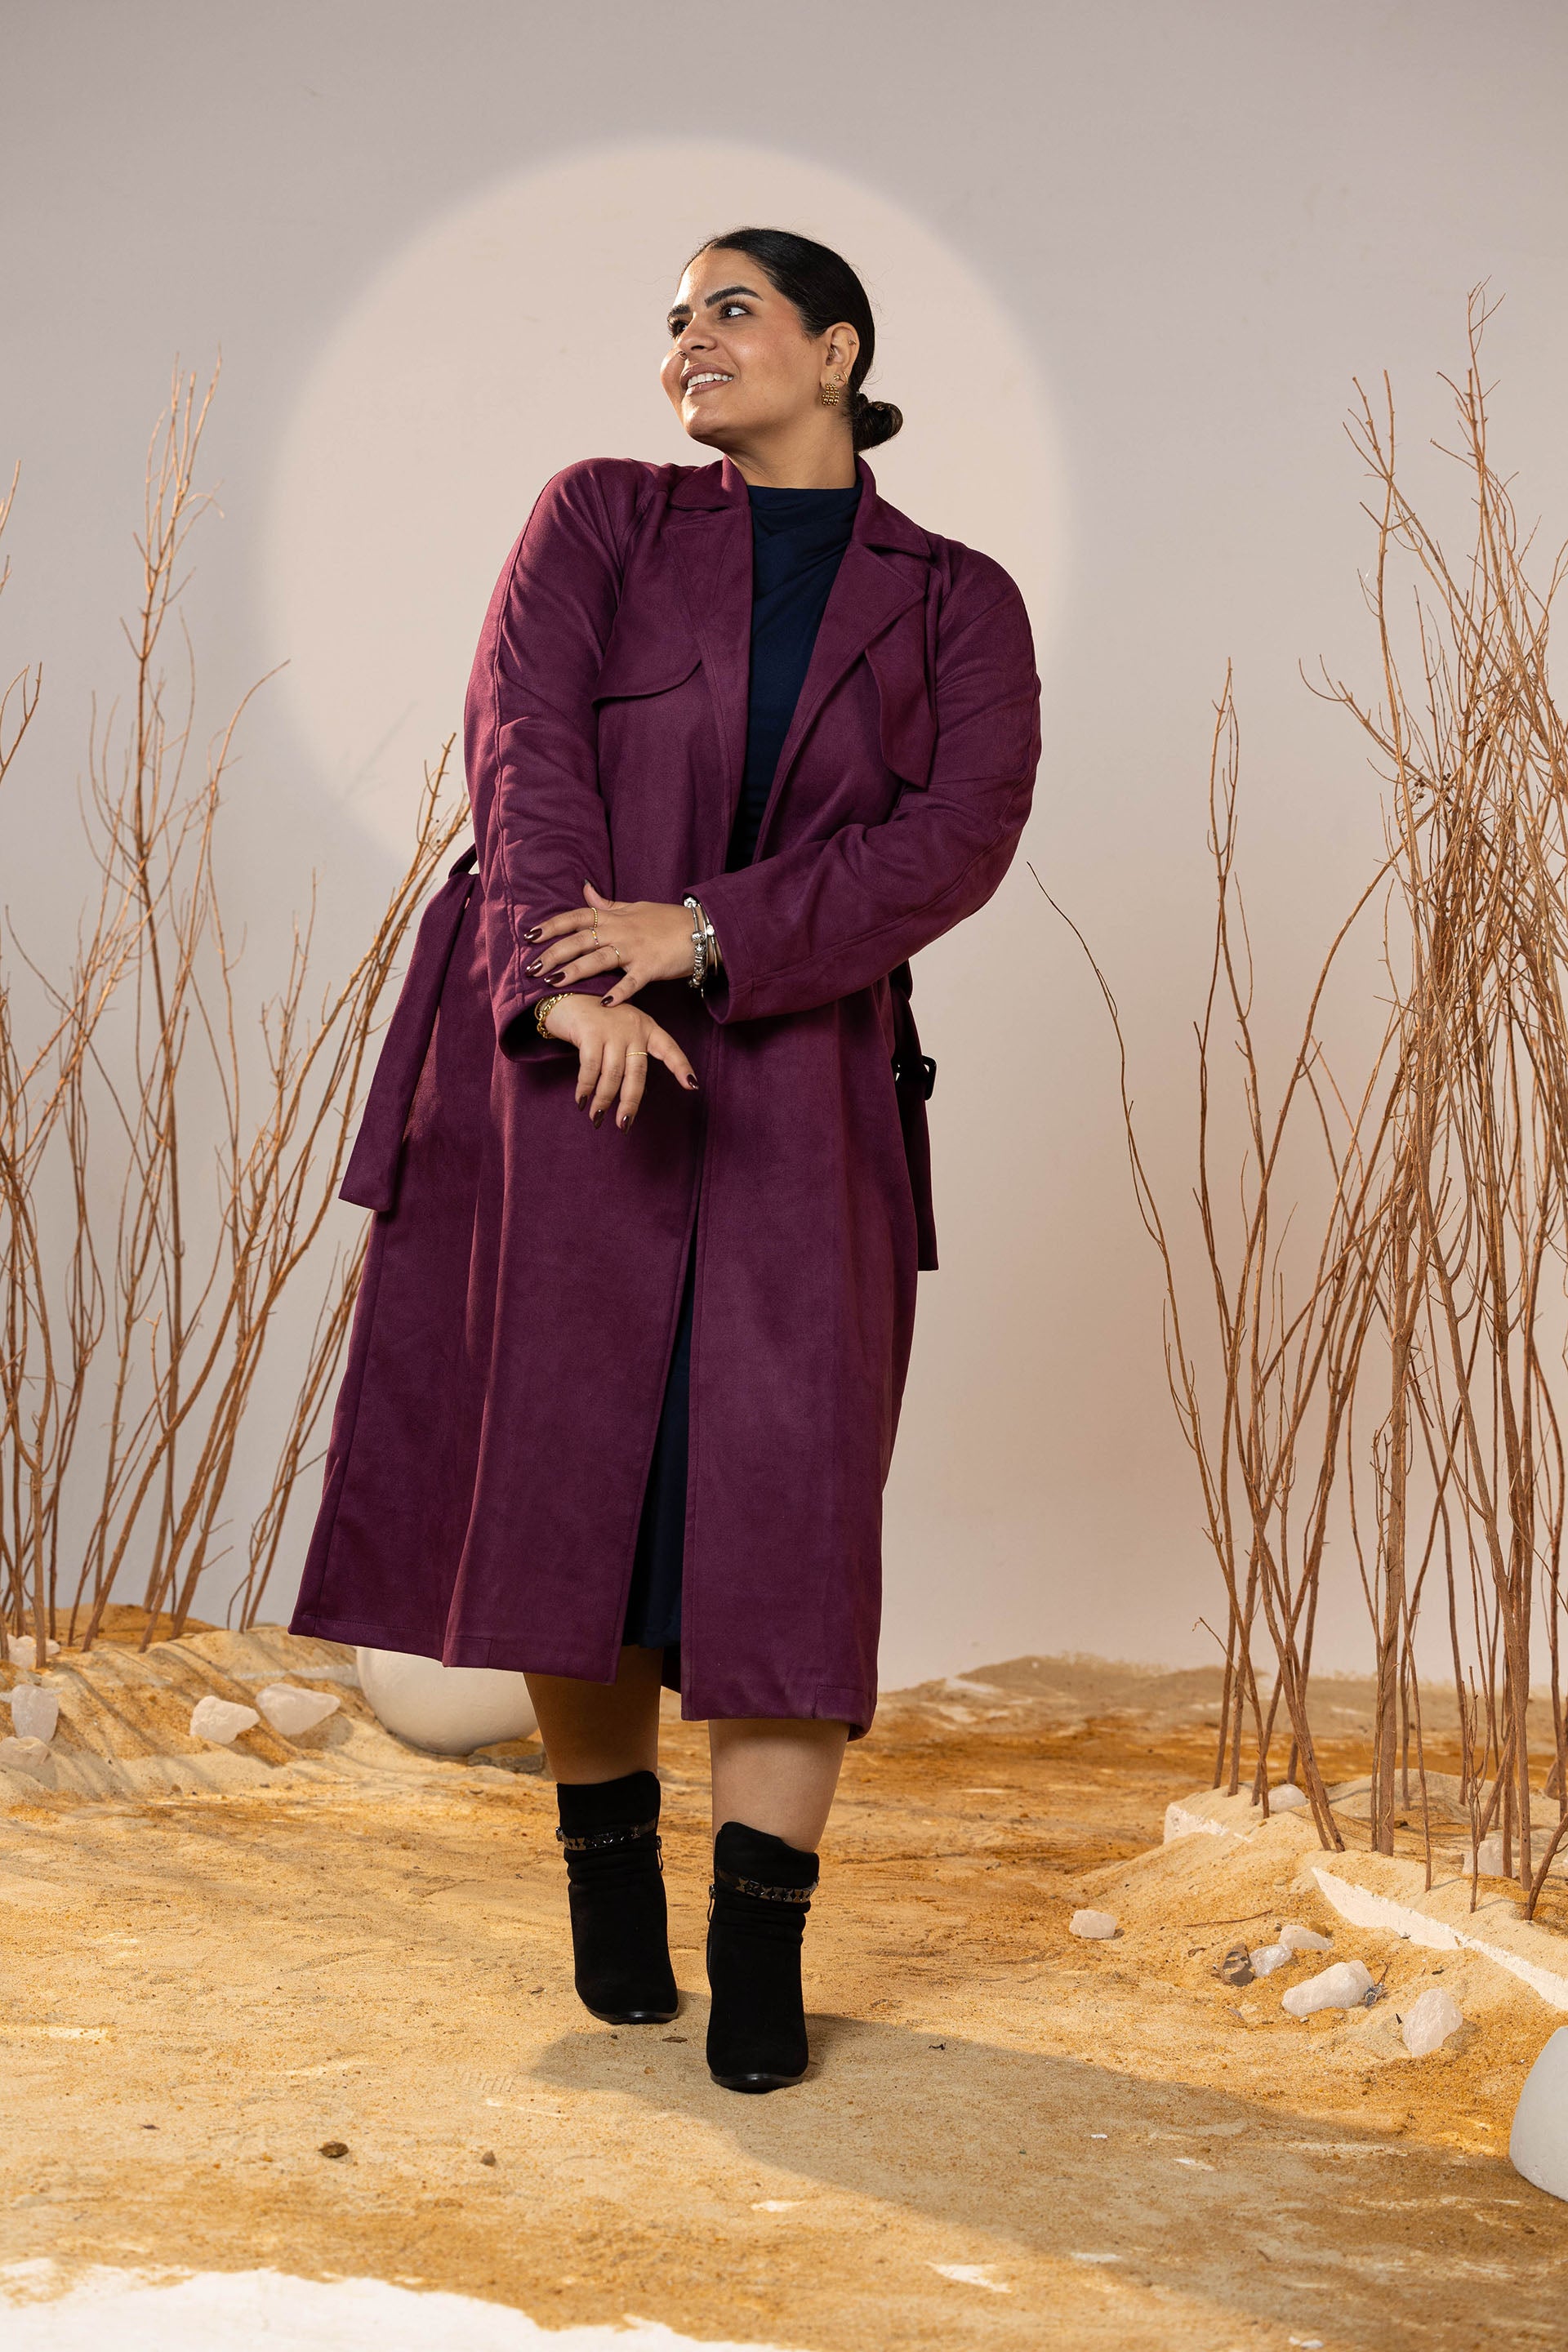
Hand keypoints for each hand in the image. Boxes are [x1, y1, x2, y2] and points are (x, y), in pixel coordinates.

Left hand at [525, 882, 696, 1007]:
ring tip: (553, 983)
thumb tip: (584, 888)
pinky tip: (604, 1003)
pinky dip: (619, 992)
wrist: (701, 929)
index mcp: (614, 918)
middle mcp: (620, 931)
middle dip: (553, 954)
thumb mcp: (634, 907)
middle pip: (579, 940)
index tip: (529, 936)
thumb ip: (607, 904)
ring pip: (599, 959)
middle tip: (531, 969)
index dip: (551, 926)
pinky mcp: (651, 967)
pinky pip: (632, 981)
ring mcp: (635, 949)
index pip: (575, 918)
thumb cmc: (666, 921)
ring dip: (575, 971)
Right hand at [539, 994, 697, 1129]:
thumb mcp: (621, 1031)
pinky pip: (590, 1069)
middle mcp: (634, 1028)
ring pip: (613, 1076)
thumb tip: (630, 1094)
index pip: (669, 1049)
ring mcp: (613, 1030)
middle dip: (630, 1103)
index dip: (681, 1067)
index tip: (693, 1086)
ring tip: (596, 1117)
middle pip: (637, 1075)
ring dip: (603, 1100)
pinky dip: (585, 1088)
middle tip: (623, 1124)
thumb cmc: (596, 1019)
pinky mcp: (591, 1032)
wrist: (567, 994)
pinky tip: (582, 1100)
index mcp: (647, 1027)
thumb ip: (630, 1055)